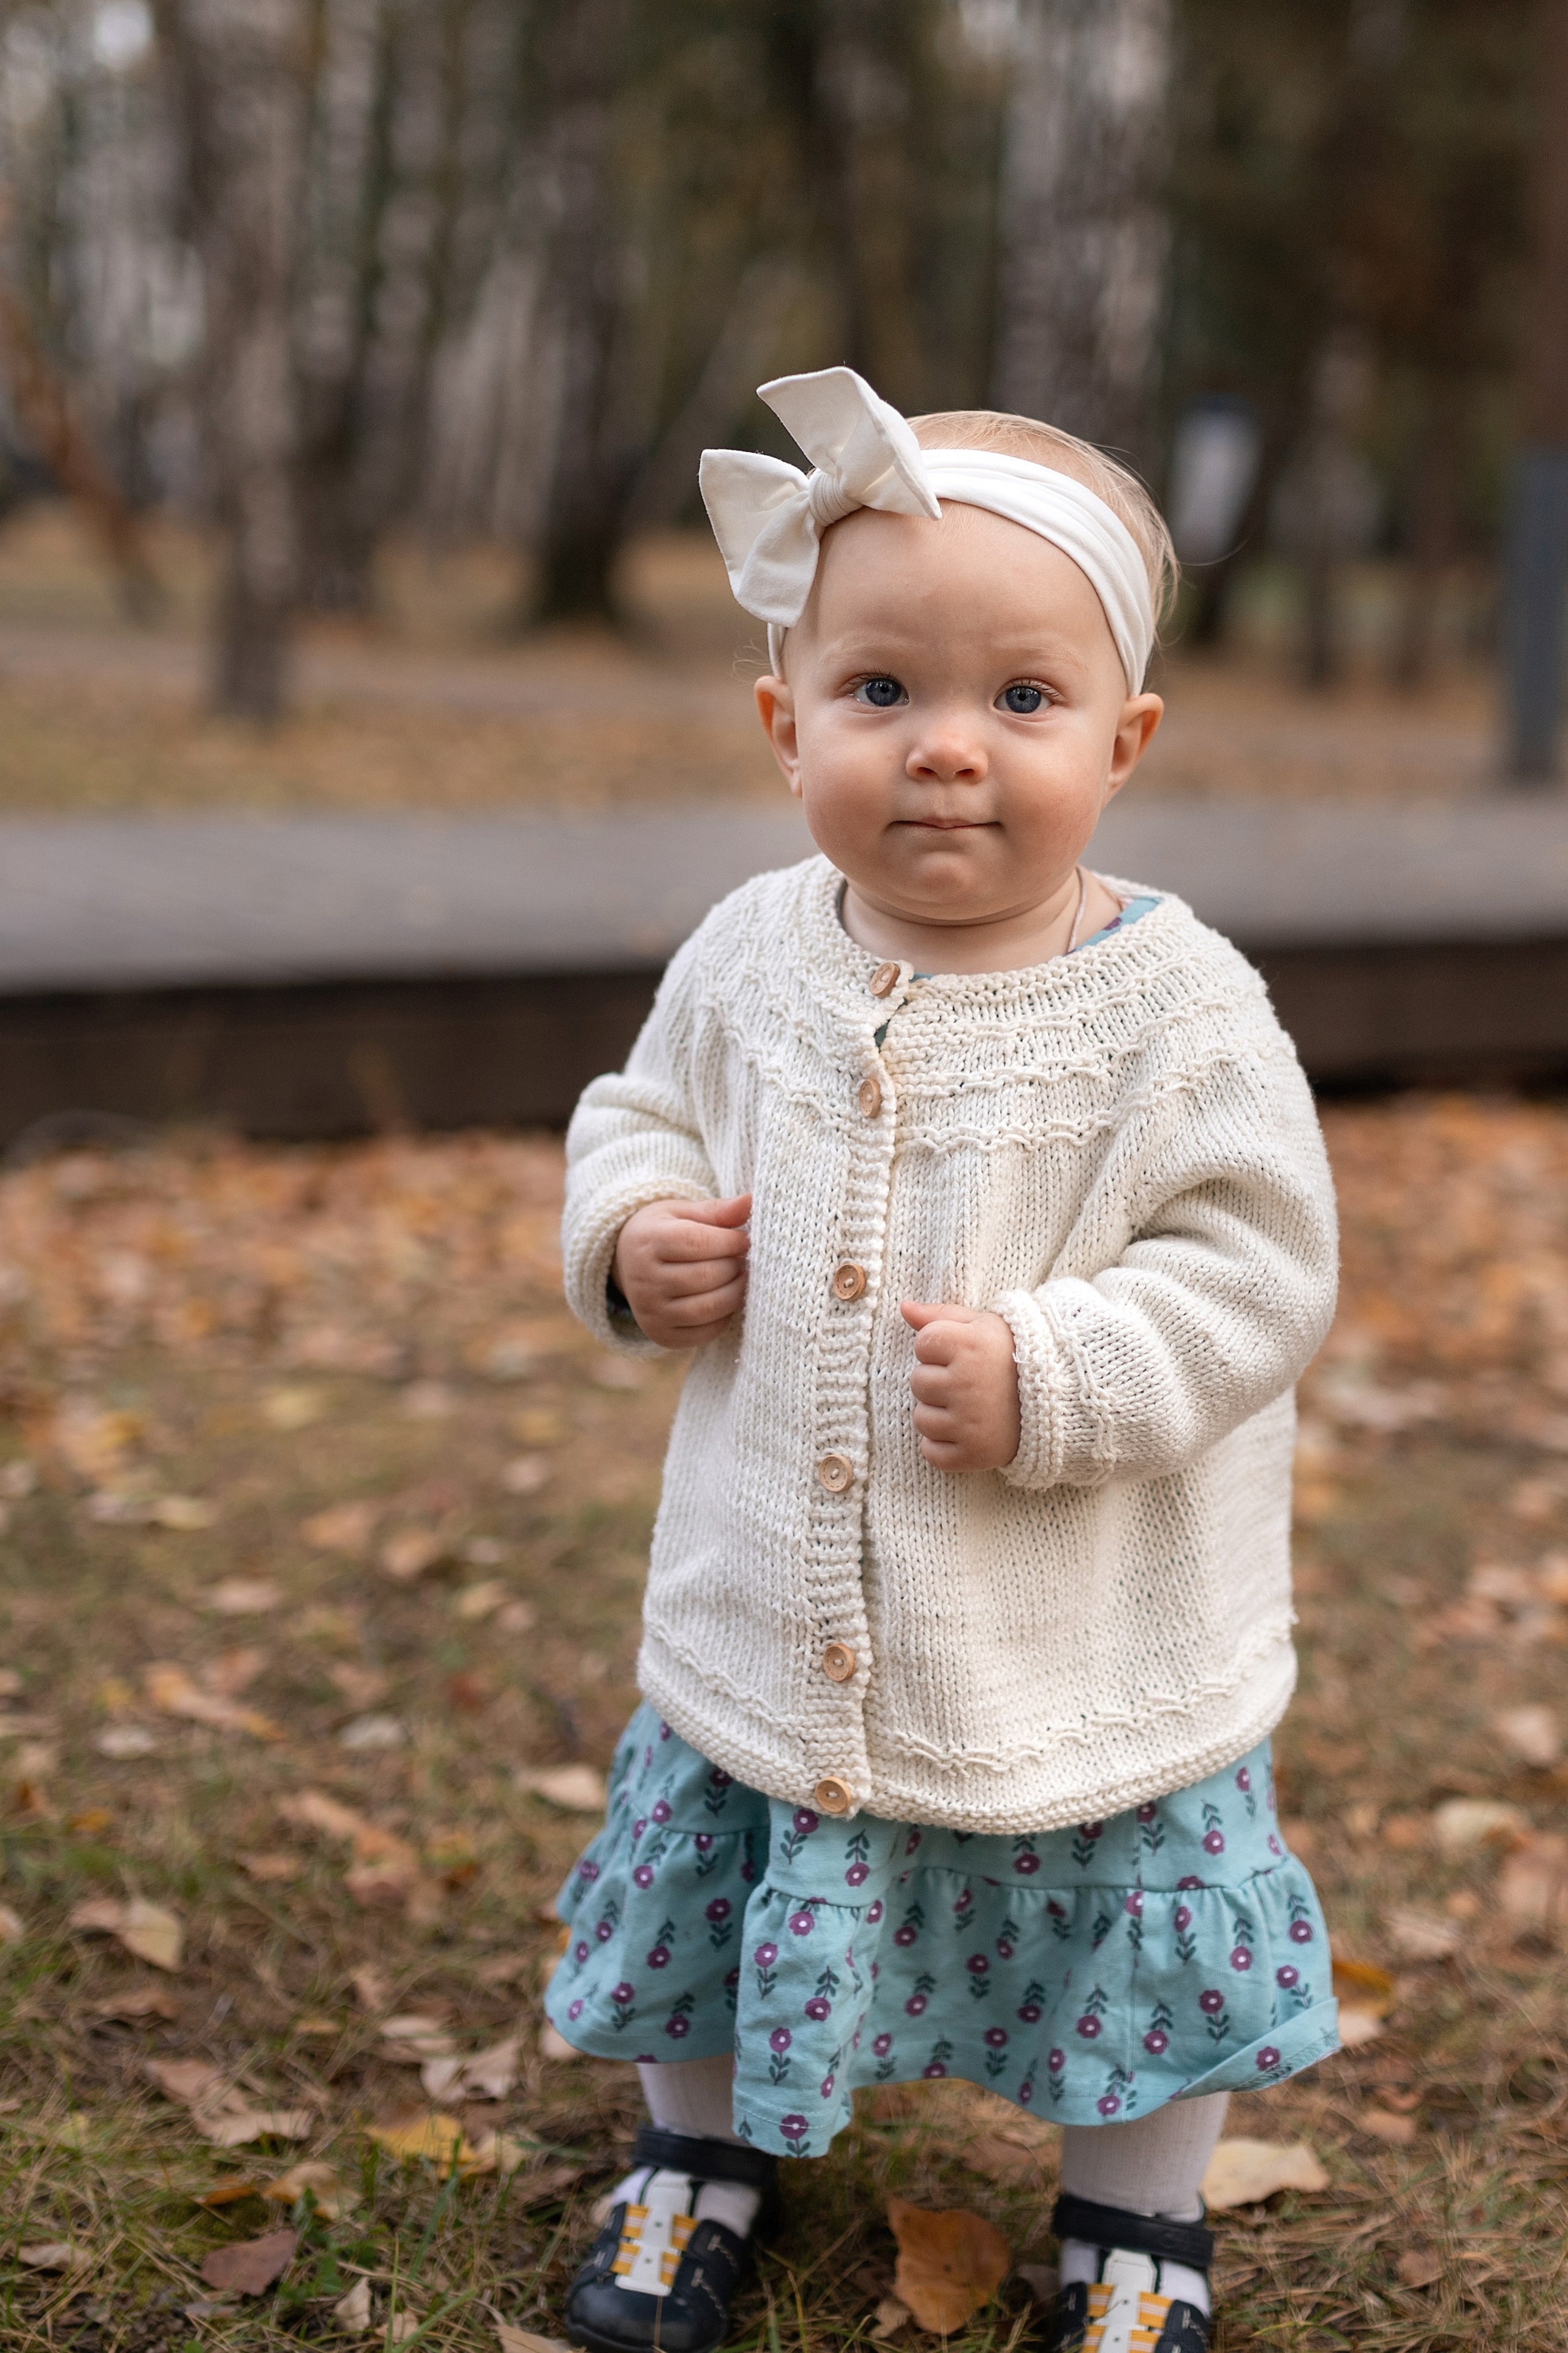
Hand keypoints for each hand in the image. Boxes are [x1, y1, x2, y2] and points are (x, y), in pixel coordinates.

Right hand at [613, 1195, 751, 1349]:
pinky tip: (726, 1299)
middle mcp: (643, 1279)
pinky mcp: (661, 1334)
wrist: (626, 1264)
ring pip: (708, 1307)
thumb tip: (750, 1200)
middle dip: (735, 1266)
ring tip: (740, 1277)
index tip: (744, 1239)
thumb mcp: (682, 1213)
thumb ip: (716, 1211)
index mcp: (647, 1241)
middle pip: (706, 1276)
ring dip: (736, 1292)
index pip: (698, 1242)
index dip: (730, 1241)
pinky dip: (725, 1317)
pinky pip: (705, 1333)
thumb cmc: (662, 1232)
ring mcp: (650, 1311)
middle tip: (742, 1259)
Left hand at [901, 1300, 1020, 1471]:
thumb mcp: (984, 1326)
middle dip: (938, 1380)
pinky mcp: (974, 1454)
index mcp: (970, 1346)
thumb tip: (904, 1307)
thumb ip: (941, 1315)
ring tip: (970, 1407)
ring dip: (939, 1414)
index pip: (923, 1343)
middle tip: (970, 1382)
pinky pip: (932, 1453)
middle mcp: (968, 1384)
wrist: (1061, 1401)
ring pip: (921, 1419)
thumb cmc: (1017, 1357)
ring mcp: (970, 1423)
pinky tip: (967, 1431)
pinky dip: (944, 1446)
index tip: (964, 1353)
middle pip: (918, 1382)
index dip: (940, 1347)